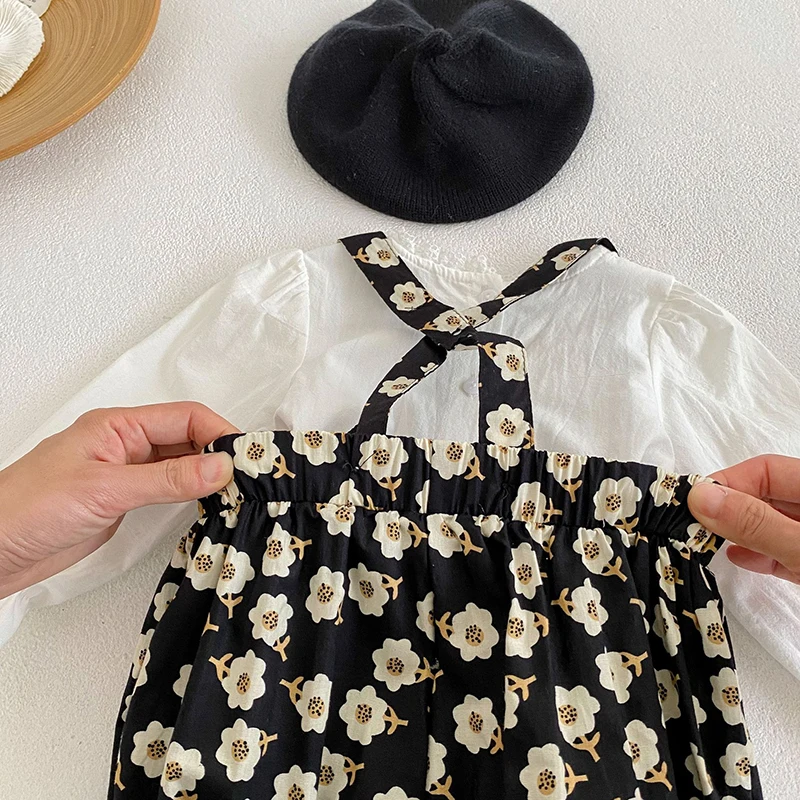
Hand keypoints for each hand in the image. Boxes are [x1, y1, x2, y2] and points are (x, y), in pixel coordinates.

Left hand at [0, 402, 238, 598]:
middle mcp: (125, 445)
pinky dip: (192, 495)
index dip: (220, 432)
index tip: (248, 456)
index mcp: (118, 426)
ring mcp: (125, 474)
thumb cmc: (28, 508)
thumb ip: (167, 480)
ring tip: (239, 492)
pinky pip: (168, 490)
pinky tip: (210, 505)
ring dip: (209, 475)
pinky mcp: (124, 502)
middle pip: (187, 438)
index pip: (184, 417)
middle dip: (220, 453)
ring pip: (181, 465)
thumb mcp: (105, 490)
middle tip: (251, 477)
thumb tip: (220, 467)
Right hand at [688, 454, 799, 584]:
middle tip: (696, 525)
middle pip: (766, 496)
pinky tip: (739, 557)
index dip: (728, 482)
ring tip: (707, 542)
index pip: (765, 470)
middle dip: (729, 508)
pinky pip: (783, 549)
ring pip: (772, 524)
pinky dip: (759, 553)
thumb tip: (702, 497)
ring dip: (739, 532)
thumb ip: (756, 523)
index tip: (694, 504)